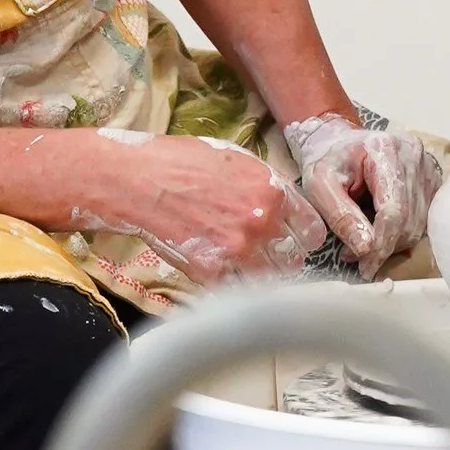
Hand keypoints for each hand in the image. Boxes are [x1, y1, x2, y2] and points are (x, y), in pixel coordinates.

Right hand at [63, 132, 323, 283]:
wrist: (137, 180)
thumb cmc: (181, 162)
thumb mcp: (236, 160)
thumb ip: (267, 185)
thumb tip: (286, 207)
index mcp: (273, 192)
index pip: (312, 231)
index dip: (304, 238)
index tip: (296, 242)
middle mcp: (261, 222)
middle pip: (293, 260)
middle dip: (282, 258)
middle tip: (266, 255)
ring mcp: (236, 250)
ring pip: (268, 280)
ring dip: (259, 275)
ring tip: (242, 265)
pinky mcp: (210, 271)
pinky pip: (234, 289)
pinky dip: (229, 284)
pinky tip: (218, 270)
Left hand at [284, 116, 445, 275]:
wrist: (340, 142)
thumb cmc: (328, 161)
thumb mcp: (319, 185)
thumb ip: (341, 216)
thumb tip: (365, 249)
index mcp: (385, 149)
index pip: (393, 209)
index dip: (381, 244)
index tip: (365, 268)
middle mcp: (414, 156)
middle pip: (408, 220)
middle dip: (383, 247)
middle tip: (356, 257)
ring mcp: (427, 168)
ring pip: (418, 224)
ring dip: (391, 242)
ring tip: (364, 240)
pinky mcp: (431, 180)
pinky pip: (422, 219)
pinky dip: (400, 232)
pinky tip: (379, 228)